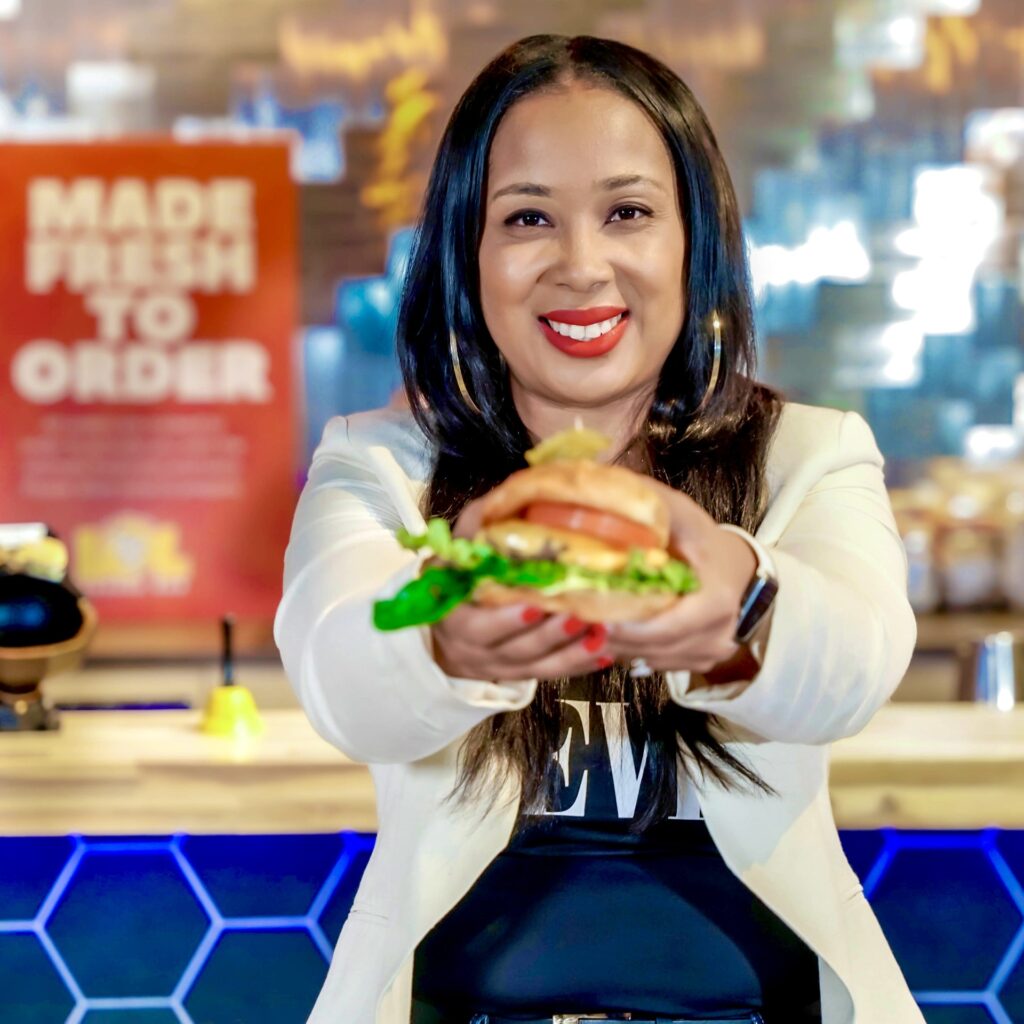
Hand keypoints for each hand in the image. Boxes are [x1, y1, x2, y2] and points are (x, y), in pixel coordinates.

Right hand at [428, 497, 610, 681]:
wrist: (450, 621)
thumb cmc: (460, 573)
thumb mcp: (459, 546)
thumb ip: (480, 525)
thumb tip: (509, 497)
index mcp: (455, 618)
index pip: (478, 626)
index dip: (505, 620)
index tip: (534, 605)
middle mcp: (476, 648)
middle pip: (514, 650)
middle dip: (549, 636)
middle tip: (579, 617)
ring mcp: (501, 664)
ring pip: (538, 665)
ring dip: (571, 652)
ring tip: (601, 633)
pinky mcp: (524, 670)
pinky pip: (553, 672)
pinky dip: (580, 663)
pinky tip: (605, 651)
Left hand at [604, 479, 756, 676]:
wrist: (734, 567)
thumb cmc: (702, 540)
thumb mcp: (682, 514)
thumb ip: (650, 503)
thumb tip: (603, 486)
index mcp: (716, 601)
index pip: (667, 627)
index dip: (629, 627)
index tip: (594, 618)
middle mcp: (717, 635)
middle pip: (652, 648)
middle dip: (612, 635)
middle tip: (575, 618)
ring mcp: (709, 653)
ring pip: (649, 660)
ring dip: (616, 645)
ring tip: (585, 621)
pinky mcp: (697, 663)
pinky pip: (653, 664)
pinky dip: (630, 649)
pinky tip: (612, 628)